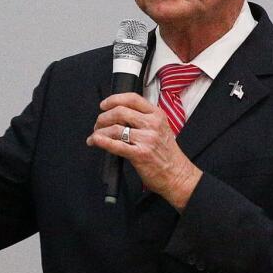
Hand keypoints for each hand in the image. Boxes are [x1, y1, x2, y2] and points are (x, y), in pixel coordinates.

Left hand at [86, 92, 201, 210]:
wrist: (177, 174)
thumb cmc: (167, 153)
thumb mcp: (161, 128)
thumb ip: (144, 118)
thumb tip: (118, 113)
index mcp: (157, 115)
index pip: (132, 99)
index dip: (114, 99)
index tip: (104, 105)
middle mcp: (152, 125)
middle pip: (120, 112)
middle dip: (103, 117)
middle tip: (98, 124)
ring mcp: (146, 139)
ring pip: (115, 128)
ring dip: (100, 131)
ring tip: (95, 136)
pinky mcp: (140, 154)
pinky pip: (116, 145)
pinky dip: (102, 141)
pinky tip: (95, 141)